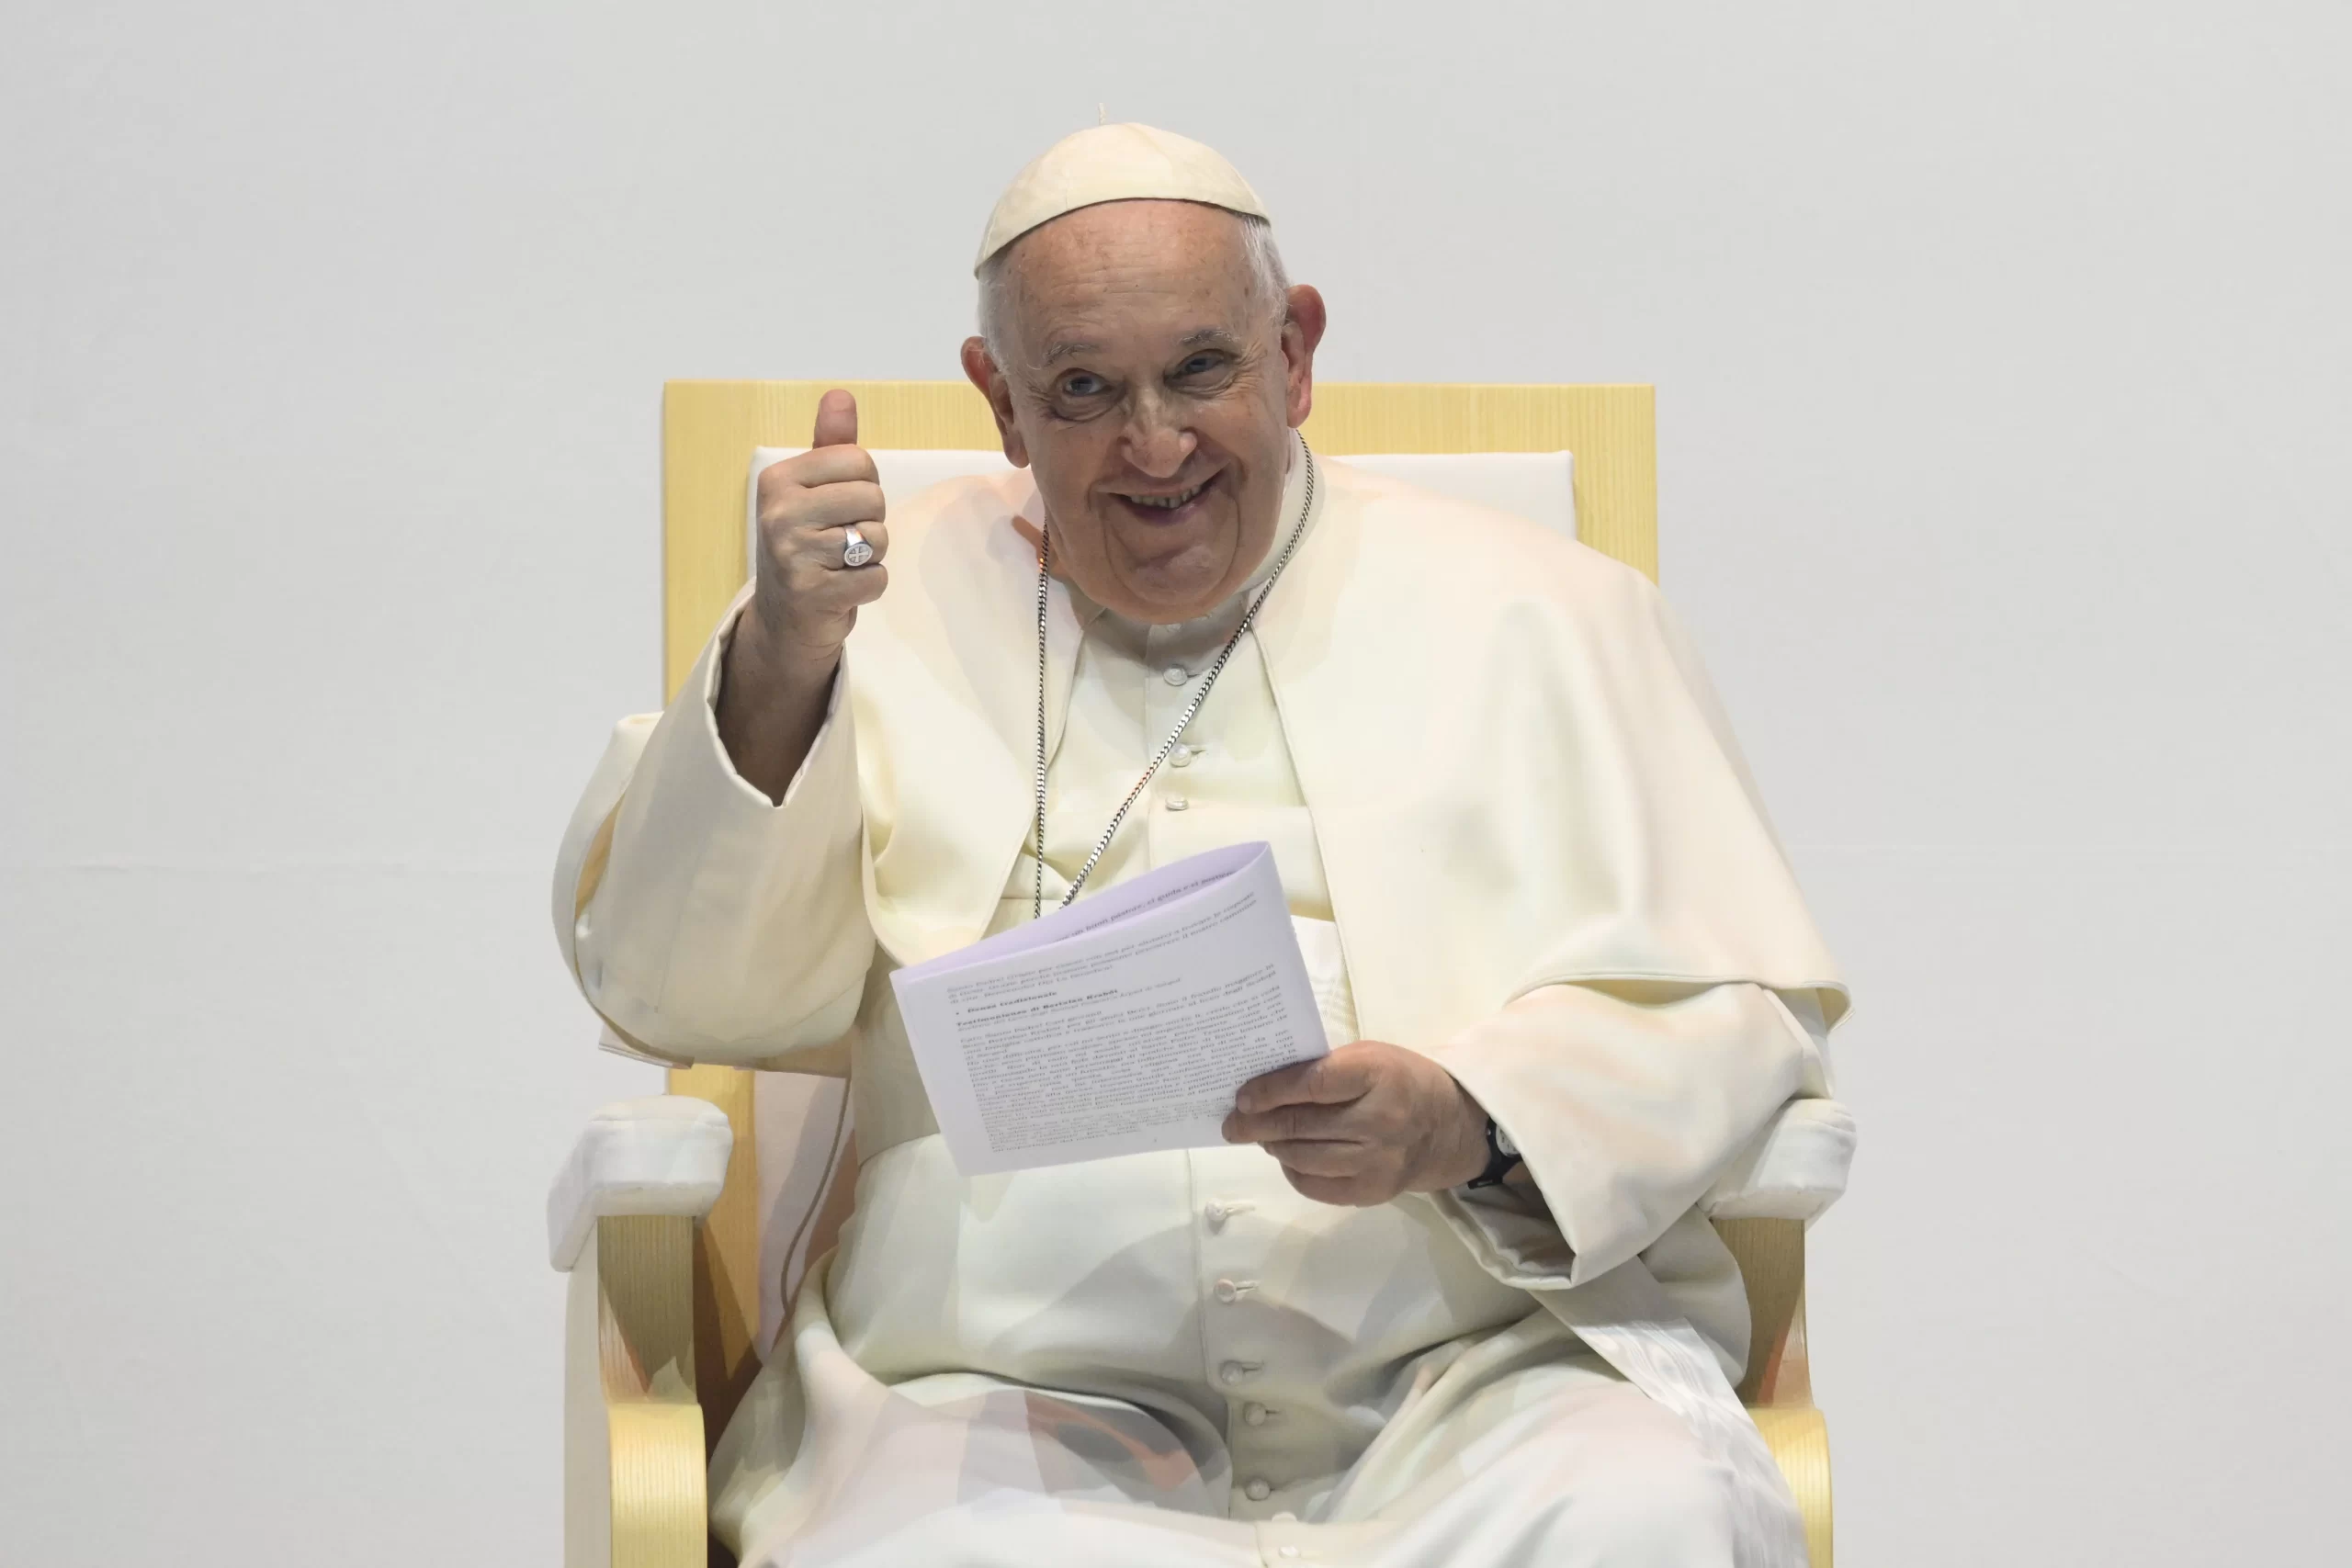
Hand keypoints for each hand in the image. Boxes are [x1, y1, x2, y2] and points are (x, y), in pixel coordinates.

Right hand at [742, 389, 889, 676]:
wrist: (784, 617)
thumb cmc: (805, 543)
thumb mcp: (812, 489)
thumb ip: (831, 444)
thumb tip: (840, 396)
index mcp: (779, 479)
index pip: (859, 460)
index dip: (864, 485)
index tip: (838, 506)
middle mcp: (779, 513)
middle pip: (873, 498)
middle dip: (870, 520)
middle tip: (840, 539)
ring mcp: (793, 555)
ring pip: (877, 538)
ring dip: (870, 556)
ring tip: (840, 563)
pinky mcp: (812, 593)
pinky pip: (876, 578)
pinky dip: (869, 586)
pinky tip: (841, 588)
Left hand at [1222, 1041, 1491, 1205]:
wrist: (1448, 1128)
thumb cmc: (1399, 1081)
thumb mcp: (1370, 1058)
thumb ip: (1324, 1069)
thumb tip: (1263, 1088)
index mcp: (1378, 1075)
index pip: (1312, 1083)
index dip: (1270, 1091)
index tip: (1242, 1097)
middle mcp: (1380, 1120)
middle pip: (1301, 1125)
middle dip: (1257, 1124)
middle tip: (1232, 1124)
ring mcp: (1377, 1161)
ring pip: (1303, 1158)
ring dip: (1273, 1146)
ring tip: (1260, 1137)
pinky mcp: (1373, 1192)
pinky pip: (1315, 1185)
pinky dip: (1293, 1170)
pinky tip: (1288, 1157)